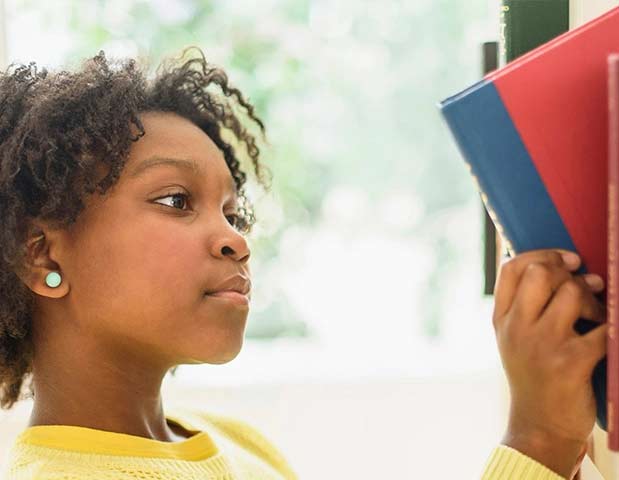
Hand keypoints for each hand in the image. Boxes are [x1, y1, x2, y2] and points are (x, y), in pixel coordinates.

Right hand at [492, 249, 607, 478]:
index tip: (569, 261)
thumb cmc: (532, 375)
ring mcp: (542, 344)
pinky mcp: (571, 362)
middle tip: (586, 285)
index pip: (512, 267)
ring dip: (594, 300)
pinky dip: (612, 327)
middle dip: (569, 273)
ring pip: (572, 293)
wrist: (539, 426)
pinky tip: (607, 336)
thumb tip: (564, 265)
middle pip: (540, 272)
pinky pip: (603, 328)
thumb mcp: (513, 338)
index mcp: (501, 319)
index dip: (542, 254)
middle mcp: (516, 328)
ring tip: (597, 315)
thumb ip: (524, 304)